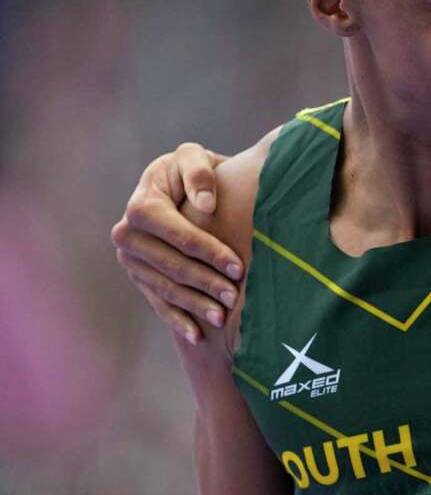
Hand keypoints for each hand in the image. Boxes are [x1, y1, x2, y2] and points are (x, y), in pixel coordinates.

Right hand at [111, 143, 237, 343]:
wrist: (178, 187)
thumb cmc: (192, 171)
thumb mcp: (192, 158)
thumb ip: (198, 172)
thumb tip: (205, 204)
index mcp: (142, 205)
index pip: (177, 234)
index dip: (208, 251)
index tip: (238, 266)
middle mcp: (128, 236)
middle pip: (171, 266)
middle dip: (205, 282)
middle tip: (236, 297)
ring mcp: (132, 261)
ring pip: (166, 288)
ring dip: (195, 305)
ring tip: (223, 318)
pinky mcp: (139, 278)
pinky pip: (158, 302)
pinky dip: (178, 320)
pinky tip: (198, 336)